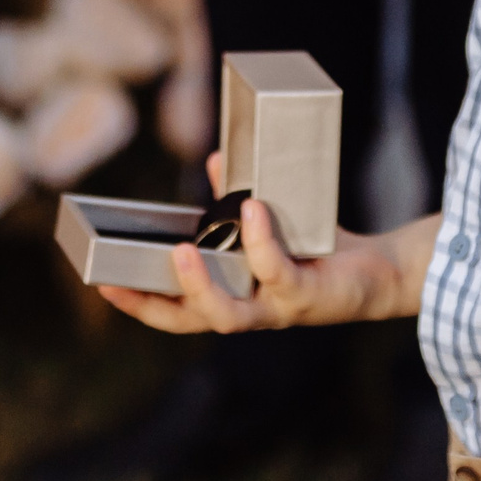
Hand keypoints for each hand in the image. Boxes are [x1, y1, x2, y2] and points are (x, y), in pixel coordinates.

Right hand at [97, 200, 410, 334]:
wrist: (378, 272)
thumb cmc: (319, 249)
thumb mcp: (269, 223)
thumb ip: (238, 198)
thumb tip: (217, 159)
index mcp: (234, 296)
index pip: (177, 312)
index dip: (139, 304)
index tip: (102, 287)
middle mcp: (251, 310)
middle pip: (192, 322)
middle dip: (152, 306)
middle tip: (117, 283)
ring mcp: (277, 308)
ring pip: (228, 315)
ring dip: (200, 285)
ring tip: (181, 251)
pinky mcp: (307, 296)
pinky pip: (277, 273)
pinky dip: (261, 241)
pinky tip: (251, 210)